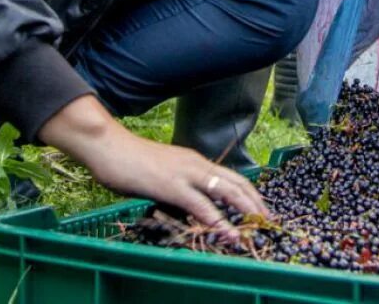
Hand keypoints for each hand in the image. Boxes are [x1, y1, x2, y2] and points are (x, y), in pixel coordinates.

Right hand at [39, 96, 267, 240]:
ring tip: (259, 225)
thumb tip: (188, 206)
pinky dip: (218, 220)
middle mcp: (196, 164)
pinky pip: (202, 205)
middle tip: (269, 219)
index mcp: (195, 161)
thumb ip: (178, 187)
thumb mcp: (162, 174)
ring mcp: (186, 174)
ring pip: (226, 190)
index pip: (230, 176)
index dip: (249, 192)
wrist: (110, 147)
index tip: (260, 208)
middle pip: (236, 182)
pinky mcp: (172, 186)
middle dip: (256, 201)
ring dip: (246, 209)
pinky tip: (228, 232)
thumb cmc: (129, 162)